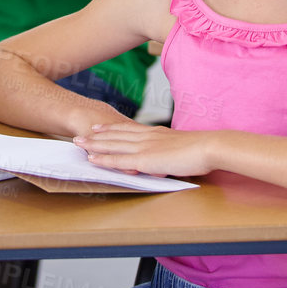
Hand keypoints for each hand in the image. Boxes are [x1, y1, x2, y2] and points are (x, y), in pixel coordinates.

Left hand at [72, 123, 216, 177]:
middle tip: (81, 134)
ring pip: (113, 145)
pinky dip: (104, 160)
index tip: (99, 127)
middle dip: (97, 136)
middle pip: (116, 135)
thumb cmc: (201, 149)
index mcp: (156, 133)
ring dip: (94, 145)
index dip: (112, 128)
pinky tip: (92, 160)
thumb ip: (170, 150)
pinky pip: (119, 160)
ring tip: (79, 144)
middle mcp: (147, 137)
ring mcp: (144, 147)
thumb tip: (167, 156)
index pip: (129, 130)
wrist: (208, 146)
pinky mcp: (145, 160)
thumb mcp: (182, 146)